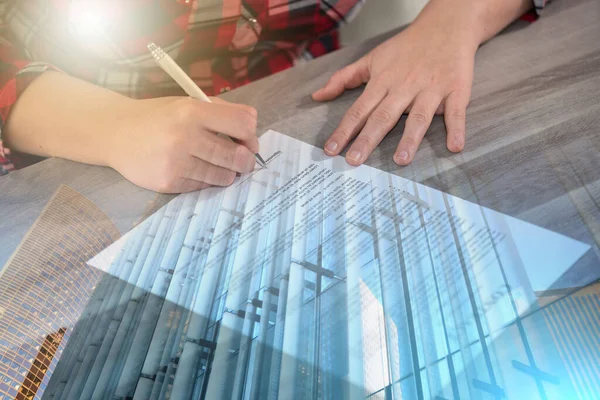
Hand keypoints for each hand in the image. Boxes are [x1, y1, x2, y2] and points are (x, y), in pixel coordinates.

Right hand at [109, 97, 257, 192]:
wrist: (115, 132)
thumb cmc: (158, 117)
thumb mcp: (187, 103)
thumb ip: (221, 111)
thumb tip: (253, 127)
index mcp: (192, 111)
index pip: (242, 124)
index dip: (251, 134)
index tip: (249, 139)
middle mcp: (185, 136)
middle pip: (237, 156)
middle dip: (247, 160)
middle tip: (244, 160)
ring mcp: (176, 162)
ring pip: (224, 176)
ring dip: (228, 172)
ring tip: (220, 165)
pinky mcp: (170, 182)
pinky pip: (203, 186)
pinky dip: (207, 180)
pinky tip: (197, 169)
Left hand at [313, 16, 477, 165]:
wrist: (445, 26)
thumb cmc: (406, 47)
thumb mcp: (371, 59)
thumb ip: (344, 78)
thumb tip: (318, 96)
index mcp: (382, 82)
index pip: (358, 110)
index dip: (344, 131)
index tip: (331, 151)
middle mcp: (404, 87)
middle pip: (383, 117)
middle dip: (368, 139)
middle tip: (355, 161)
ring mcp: (430, 89)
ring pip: (418, 116)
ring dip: (410, 138)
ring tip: (401, 160)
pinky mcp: (456, 90)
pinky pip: (456, 112)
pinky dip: (456, 128)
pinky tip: (454, 146)